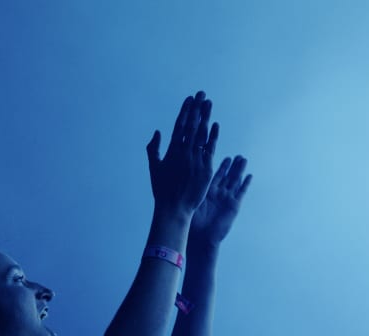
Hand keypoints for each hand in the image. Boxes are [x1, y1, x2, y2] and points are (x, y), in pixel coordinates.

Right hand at [146, 92, 218, 215]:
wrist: (174, 208)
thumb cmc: (162, 189)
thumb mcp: (154, 168)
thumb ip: (153, 149)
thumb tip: (157, 132)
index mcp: (171, 151)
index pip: (179, 126)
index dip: (185, 111)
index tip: (189, 99)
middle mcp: (184, 152)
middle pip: (191, 125)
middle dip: (196, 108)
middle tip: (201, 94)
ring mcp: (195, 159)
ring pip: (201, 134)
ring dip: (205, 117)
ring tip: (208, 103)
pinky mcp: (205, 168)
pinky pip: (210, 148)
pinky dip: (212, 136)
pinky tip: (215, 124)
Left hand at [189, 156, 251, 246]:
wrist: (202, 237)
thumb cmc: (193, 222)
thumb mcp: (192, 201)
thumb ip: (193, 189)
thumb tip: (185, 175)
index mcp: (207, 192)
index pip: (216, 176)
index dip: (221, 167)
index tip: (227, 158)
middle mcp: (218, 194)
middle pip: (227, 177)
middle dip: (232, 166)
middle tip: (237, 156)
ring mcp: (227, 199)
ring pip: (235, 182)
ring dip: (239, 171)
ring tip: (243, 160)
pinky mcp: (234, 206)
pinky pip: (241, 192)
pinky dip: (245, 184)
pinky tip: (249, 175)